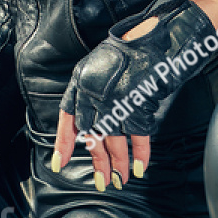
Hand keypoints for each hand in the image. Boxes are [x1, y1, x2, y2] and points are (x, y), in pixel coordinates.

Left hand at [53, 0, 217, 189]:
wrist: (158, 37)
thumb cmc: (130, 51)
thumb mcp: (100, 67)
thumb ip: (91, 93)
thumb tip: (88, 124)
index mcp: (82, 81)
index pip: (69, 117)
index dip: (64, 142)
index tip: (59, 163)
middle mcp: (95, 92)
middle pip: (92, 135)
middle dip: (98, 161)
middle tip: (102, 180)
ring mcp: (117, 99)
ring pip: (113, 140)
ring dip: (117, 163)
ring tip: (120, 179)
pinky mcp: (139, 103)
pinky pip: (137, 136)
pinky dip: (139, 154)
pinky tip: (139, 167)